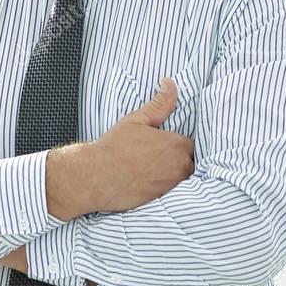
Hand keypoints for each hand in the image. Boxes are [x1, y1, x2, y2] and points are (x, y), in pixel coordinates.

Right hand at [89, 77, 194, 213]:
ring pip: (181, 179)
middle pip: (189, 163)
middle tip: (156, 158)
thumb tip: (170, 84)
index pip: (190, 145)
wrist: (95, 177)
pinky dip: (164, 188)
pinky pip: (172, 194)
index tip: (163, 145)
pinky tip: (148, 183)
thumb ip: (160, 104)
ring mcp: (171, 186)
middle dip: (178, 160)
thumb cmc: (113, 148)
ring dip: (172, 175)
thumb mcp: (137, 121)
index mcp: (175, 145)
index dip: (177, 144)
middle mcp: (179, 167)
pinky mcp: (162, 201)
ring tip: (151, 171)